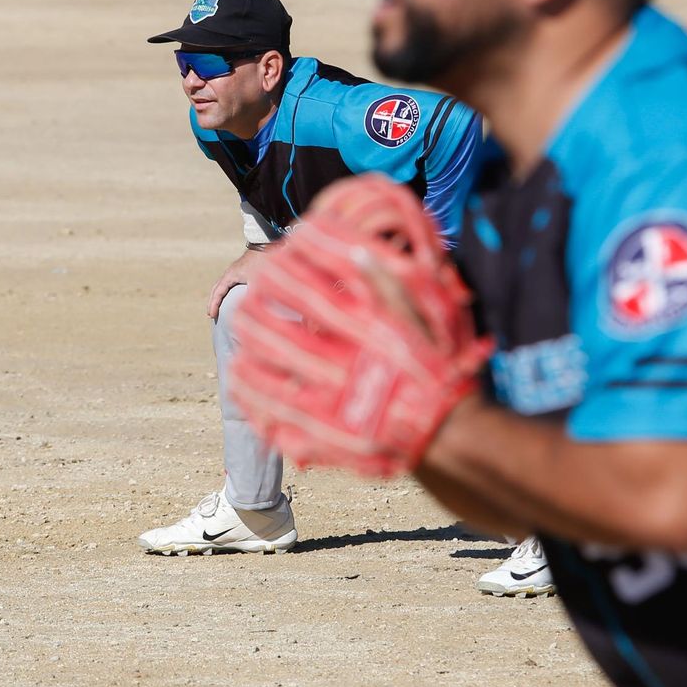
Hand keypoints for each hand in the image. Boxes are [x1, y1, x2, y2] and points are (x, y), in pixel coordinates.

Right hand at [208, 247, 266, 318]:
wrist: (265, 245)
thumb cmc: (261, 261)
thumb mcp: (258, 280)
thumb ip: (255, 294)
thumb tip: (255, 310)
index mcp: (230, 276)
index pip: (218, 292)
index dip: (214, 304)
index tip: (212, 315)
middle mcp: (230, 273)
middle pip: (216, 289)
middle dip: (213, 302)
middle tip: (211, 314)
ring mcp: (234, 271)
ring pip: (222, 285)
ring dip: (218, 296)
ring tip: (218, 308)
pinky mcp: (240, 270)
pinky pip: (229, 283)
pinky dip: (226, 291)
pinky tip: (231, 297)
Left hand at [228, 175, 493, 476]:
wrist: (449, 432)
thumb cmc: (438, 367)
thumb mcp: (426, 316)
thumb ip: (388, 282)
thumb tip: (356, 246)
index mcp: (365, 334)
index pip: (306, 294)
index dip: (279, 275)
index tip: (267, 264)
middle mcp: (343, 367)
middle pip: (274, 334)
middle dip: (251, 314)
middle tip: (245, 304)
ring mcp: (331, 407)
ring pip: (266, 378)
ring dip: (245, 358)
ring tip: (237, 348)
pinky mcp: (325, 440)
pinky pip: (275, 421)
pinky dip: (255, 404)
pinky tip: (248, 391)